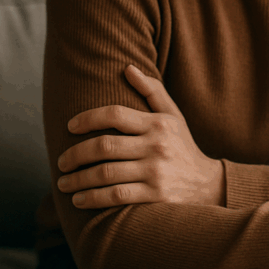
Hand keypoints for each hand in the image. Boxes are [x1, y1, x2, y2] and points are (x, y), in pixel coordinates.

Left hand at [56, 64, 223, 209]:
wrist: (208, 184)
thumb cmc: (183, 146)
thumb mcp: (173, 115)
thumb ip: (152, 91)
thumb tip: (128, 67)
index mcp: (157, 123)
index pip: (114, 114)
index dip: (87, 119)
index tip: (70, 127)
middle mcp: (156, 146)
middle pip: (104, 146)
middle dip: (76, 155)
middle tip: (61, 162)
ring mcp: (155, 172)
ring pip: (106, 173)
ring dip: (79, 180)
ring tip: (64, 183)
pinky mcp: (155, 196)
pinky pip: (117, 196)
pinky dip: (93, 198)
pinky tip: (79, 200)